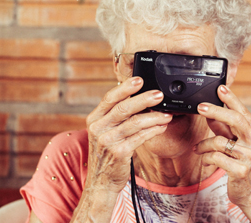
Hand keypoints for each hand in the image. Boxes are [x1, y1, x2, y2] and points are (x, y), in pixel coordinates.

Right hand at [85, 77, 172, 194]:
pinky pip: (141, 137)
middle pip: (123, 108)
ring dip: (154, 116)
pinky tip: (162, 126)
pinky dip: (153, 130)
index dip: (125, 88)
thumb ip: (115, 116)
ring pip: (135, 123)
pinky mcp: (119, 152)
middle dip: (143, 99)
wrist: (101, 180)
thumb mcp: (104, 132)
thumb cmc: (105, 153)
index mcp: (94, 119)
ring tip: (166, 113)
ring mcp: (108, 141)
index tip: (139, 79)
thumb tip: (137, 99)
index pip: (109, 98)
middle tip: (159, 94)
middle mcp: (98, 128)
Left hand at [194, 85, 250, 216]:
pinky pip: (216, 157)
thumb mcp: (234, 144)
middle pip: (237, 121)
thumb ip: (224, 130)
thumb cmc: (241, 165)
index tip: (220, 88)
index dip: (232, 99)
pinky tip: (206, 161)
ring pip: (220, 141)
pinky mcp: (243, 171)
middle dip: (217, 111)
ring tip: (197, 148)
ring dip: (203, 144)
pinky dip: (206, 157)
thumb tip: (209, 114)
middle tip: (200, 107)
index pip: (243, 113)